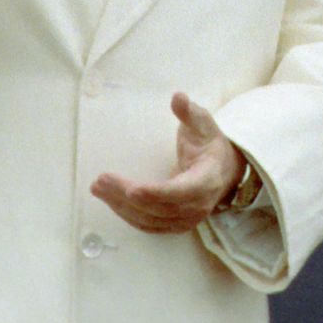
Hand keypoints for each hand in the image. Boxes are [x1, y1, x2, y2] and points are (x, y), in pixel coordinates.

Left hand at [90, 92, 246, 234]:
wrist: (224, 171)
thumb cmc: (209, 145)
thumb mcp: (204, 124)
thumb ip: (190, 112)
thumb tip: (178, 97)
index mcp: (206, 180)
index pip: (181, 192)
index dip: (157, 193)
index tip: (133, 189)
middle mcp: (197, 205)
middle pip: (158, 207)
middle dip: (126, 196)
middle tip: (100, 181)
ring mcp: (187, 219)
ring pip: (149, 219)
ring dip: (120, 206)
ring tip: (98, 188)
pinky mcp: (175, 225)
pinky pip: (148, 225)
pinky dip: (127, 214)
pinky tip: (111, 200)